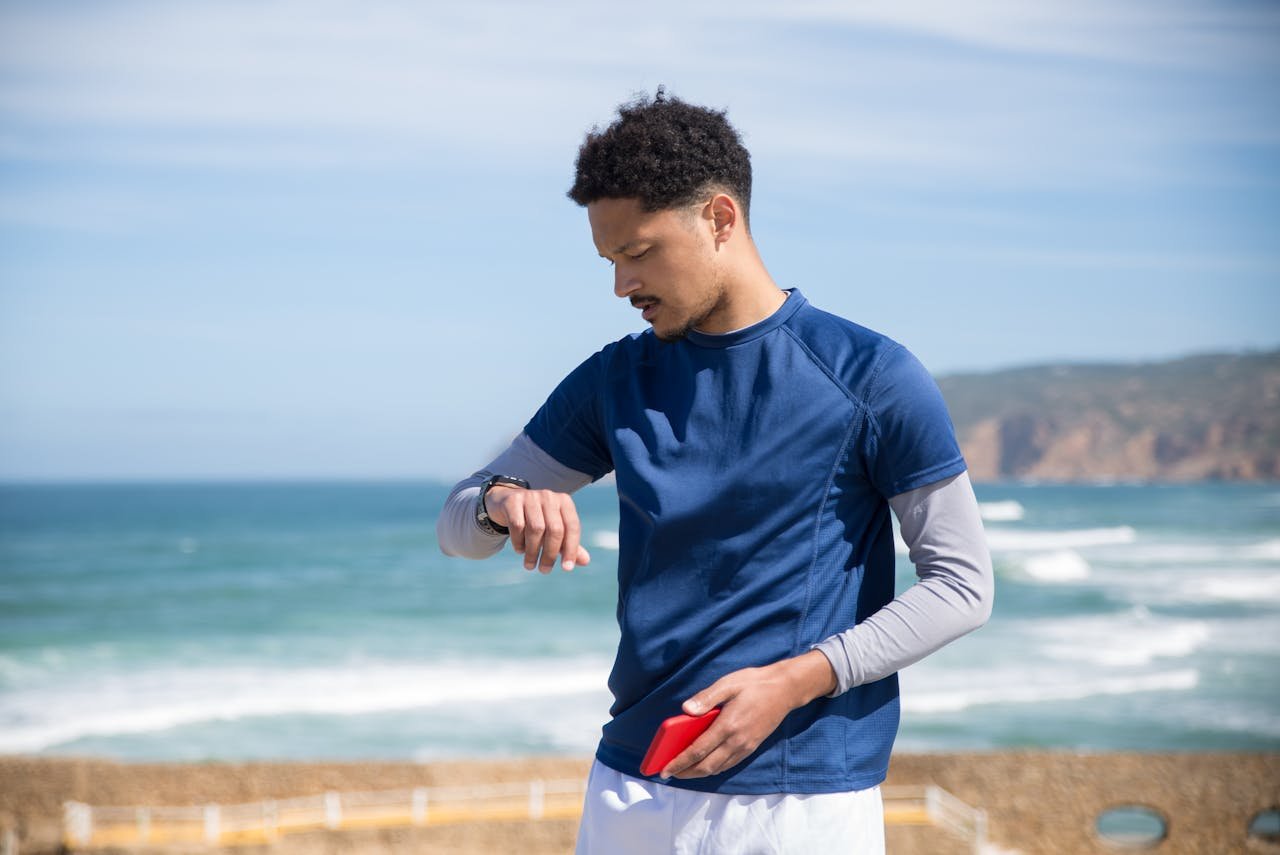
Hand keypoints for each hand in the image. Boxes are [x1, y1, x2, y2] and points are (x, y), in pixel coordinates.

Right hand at [483, 485, 591, 573]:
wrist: (508, 503)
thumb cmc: (538, 519)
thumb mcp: (555, 530)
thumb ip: (569, 545)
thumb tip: (585, 561)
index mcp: (564, 502)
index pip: (572, 527)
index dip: (571, 549)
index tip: (566, 568)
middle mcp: (549, 496)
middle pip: (555, 529)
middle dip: (550, 554)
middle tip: (544, 570)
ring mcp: (530, 496)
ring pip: (536, 529)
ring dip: (533, 551)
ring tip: (530, 564)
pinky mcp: (513, 501)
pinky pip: (518, 525)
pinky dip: (519, 542)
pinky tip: (520, 550)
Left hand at [661, 650, 836, 779]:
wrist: (785, 689)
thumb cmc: (754, 683)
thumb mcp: (728, 683)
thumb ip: (706, 698)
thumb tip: (685, 710)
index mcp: (727, 725)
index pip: (698, 750)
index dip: (679, 762)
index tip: (664, 769)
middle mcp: (737, 741)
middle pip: (706, 766)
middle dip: (686, 772)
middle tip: (668, 773)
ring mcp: (745, 746)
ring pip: (718, 768)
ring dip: (699, 772)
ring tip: (683, 770)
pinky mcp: (752, 747)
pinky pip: (729, 764)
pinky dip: (714, 768)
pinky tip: (705, 762)